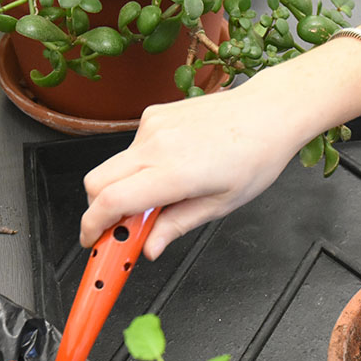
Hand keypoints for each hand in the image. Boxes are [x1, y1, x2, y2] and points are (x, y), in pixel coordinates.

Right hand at [81, 84, 308, 256]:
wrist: (268, 112)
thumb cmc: (255, 156)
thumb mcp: (220, 205)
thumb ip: (177, 226)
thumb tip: (149, 248)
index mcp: (175, 172)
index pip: (110, 202)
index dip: (93, 227)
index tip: (92, 241)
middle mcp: (156, 145)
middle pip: (96, 182)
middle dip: (99, 210)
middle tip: (122, 228)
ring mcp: (152, 126)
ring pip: (112, 166)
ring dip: (123, 188)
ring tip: (160, 199)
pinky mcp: (153, 114)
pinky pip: (131, 149)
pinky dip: (138, 167)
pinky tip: (170, 169)